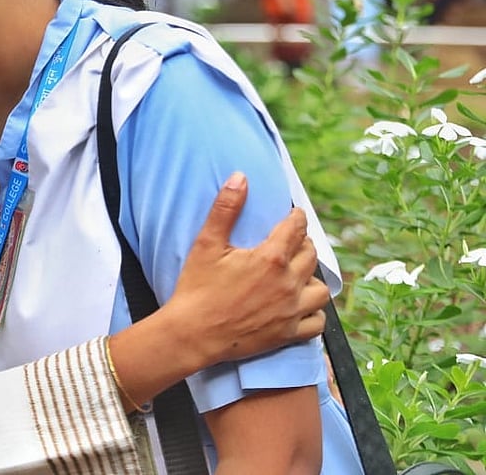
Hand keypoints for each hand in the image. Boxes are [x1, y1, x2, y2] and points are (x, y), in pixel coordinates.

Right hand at [167, 172, 327, 368]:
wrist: (192, 334)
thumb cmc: (197, 288)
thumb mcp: (206, 243)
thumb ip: (226, 209)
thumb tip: (240, 177)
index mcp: (271, 258)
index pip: (296, 229)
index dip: (297, 217)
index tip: (294, 214)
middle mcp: (288, 283)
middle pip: (311, 255)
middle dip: (304, 243)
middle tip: (293, 240)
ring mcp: (291, 311)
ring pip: (320, 289)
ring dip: (313, 278)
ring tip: (299, 273)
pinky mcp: (287, 334)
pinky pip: (318, 322)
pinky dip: (315, 312)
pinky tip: (302, 305)